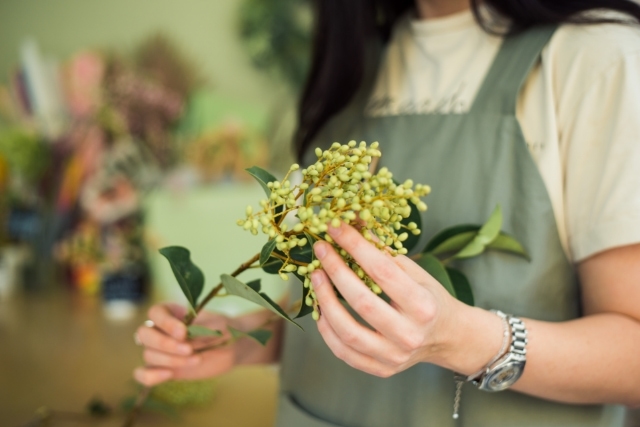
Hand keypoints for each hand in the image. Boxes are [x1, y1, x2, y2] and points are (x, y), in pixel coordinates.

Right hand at [133, 303, 235, 386]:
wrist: (232, 347)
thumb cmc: (223, 329)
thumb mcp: (215, 326)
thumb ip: (198, 333)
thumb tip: (183, 343)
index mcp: (171, 312)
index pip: (155, 313)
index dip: (165, 323)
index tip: (183, 332)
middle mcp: (161, 330)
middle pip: (144, 334)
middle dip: (165, 344)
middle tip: (189, 350)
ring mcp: (161, 350)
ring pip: (149, 355)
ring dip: (171, 360)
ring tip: (197, 359)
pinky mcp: (164, 369)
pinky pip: (144, 374)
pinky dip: (150, 376)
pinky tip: (169, 375)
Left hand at [311, 221, 499, 377]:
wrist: (447, 338)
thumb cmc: (429, 299)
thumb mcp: (415, 273)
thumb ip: (384, 254)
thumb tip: (354, 224)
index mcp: (423, 306)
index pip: (382, 271)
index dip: (355, 246)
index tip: (336, 228)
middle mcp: (410, 334)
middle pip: (362, 301)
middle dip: (336, 271)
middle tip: (321, 249)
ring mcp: (394, 356)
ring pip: (348, 332)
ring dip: (325, 301)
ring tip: (316, 277)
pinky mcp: (381, 369)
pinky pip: (344, 352)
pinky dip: (327, 329)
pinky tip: (320, 309)